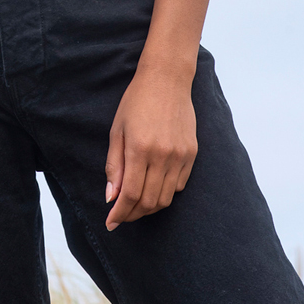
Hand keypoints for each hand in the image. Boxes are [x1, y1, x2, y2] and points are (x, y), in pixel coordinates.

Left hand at [104, 63, 197, 230]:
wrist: (166, 80)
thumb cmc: (136, 102)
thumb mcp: (117, 130)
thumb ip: (113, 165)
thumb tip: (111, 197)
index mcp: (139, 149)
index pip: (129, 195)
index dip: (120, 214)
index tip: (110, 223)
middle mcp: (162, 155)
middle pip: (149, 202)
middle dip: (133, 214)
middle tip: (122, 216)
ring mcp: (180, 156)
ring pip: (165, 198)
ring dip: (149, 208)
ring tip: (136, 206)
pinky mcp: (192, 154)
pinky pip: (179, 185)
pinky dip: (165, 193)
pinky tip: (153, 188)